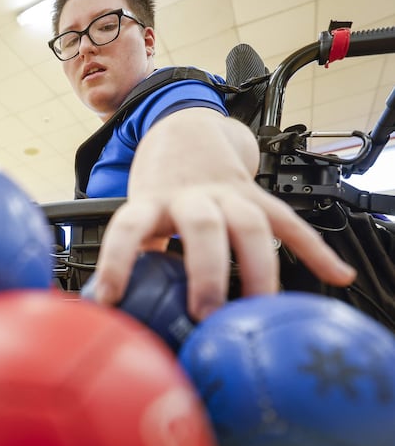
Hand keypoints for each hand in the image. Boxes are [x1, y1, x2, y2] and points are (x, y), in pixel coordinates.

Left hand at [88, 108, 356, 319]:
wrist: (185, 130)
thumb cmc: (159, 186)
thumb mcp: (139, 212)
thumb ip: (138, 253)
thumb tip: (121, 308)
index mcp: (151, 201)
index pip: (128, 228)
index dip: (117, 261)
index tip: (108, 299)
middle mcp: (190, 195)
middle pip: (202, 227)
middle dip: (206, 271)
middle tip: (205, 315)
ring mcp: (227, 193)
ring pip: (251, 224)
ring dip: (260, 267)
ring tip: (264, 309)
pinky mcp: (255, 195)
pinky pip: (288, 222)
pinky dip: (314, 249)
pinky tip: (335, 275)